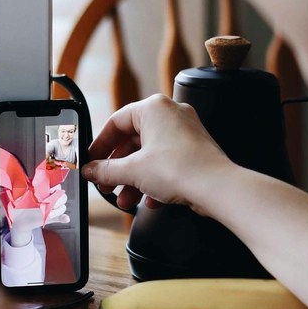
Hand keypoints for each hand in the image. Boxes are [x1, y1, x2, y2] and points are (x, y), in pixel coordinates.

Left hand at [7, 187, 68, 247]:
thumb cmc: (21, 206)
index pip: (56, 185)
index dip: (55, 187)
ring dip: (58, 210)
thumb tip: (24, 181)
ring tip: (49, 214)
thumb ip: (27, 189)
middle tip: (49, 203)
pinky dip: (64, 218)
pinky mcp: (53, 217)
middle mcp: (51, 198)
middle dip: (58, 199)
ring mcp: (53, 208)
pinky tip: (65, 218)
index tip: (50, 190)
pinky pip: (62, 217)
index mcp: (45, 191)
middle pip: (62, 196)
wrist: (19, 220)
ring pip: (62, 206)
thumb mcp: (24, 197)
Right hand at [81, 94, 231, 213]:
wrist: (217, 187)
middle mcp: (170, 115)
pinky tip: (149, 200)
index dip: (100, 145)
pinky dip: (154, 181)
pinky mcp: (194, 151)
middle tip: (105, 183)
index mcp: (153, 108)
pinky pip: (166, 163)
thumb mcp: (133, 170)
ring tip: (125, 199)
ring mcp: (184, 132)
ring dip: (134, 179)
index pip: (116, 122)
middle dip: (117, 168)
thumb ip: (106, 170)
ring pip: (149, 155)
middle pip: (133, 141)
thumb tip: (90, 170)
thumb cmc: (180, 168)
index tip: (91, 161)